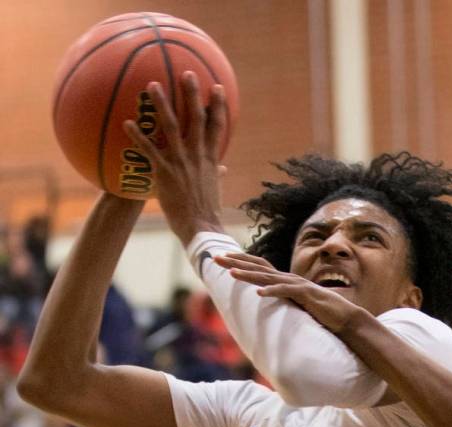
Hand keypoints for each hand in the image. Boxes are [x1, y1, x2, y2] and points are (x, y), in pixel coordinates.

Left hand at [123, 70, 226, 244]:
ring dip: (162, 105)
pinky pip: (149, 150)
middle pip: (197, 118)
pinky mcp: (165, 172)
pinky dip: (138, 136)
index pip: (218, 126)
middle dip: (193, 95)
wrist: (201, 227)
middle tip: (187, 73)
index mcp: (212, 159)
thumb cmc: (208, 211)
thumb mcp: (216, 188)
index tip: (216, 87)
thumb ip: (217, 174)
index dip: (219, 105)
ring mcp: (181, 162)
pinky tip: (127, 122)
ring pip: (172, 127)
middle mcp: (198, 156)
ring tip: (152, 86)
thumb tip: (223, 168)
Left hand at [216, 253, 366, 332]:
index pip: (260, 266)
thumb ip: (284, 301)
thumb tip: (269, 303)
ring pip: (269, 277)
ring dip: (249, 275)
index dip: (242, 261)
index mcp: (287, 281)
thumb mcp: (297, 306)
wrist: (345, 318)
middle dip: (237, 263)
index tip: (224, 259)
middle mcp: (290, 279)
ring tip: (231, 273)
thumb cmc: (322, 313)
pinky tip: (259, 294)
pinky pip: (287, 292)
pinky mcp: (307, 295)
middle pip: (259, 267)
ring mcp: (299, 285)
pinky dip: (272, 291)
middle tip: (216, 259)